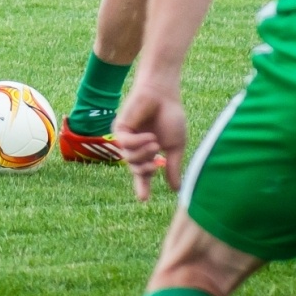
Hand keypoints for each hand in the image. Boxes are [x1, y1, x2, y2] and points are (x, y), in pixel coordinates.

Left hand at [113, 78, 186, 201]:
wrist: (163, 95)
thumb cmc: (171, 117)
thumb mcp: (175, 146)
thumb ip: (172, 166)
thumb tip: (176, 189)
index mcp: (149, 153)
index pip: (143, 174)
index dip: (143, 187)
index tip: (143, 200)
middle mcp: (135, 147)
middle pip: (135, 169)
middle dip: (146, 170)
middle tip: (157, 164)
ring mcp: (126, 138)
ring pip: (129, 158)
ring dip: (144, 154)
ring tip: (155, 143)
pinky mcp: (119, 128)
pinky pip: (125, 144)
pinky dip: (138, 143)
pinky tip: (149, 136)